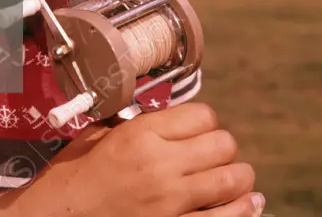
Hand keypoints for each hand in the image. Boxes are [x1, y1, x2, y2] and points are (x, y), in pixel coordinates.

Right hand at [12, 102, 264, 216]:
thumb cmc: (73, 177)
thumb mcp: (98, 137)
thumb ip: (136, 125)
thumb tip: (166, 121)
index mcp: (141, 134)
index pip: (203, 115)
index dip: (206, 121)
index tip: (200, 130)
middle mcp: (161, 165)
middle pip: (223, 144)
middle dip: (224, 147)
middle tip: (215, 154)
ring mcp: (171, 203)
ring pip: (233, 181)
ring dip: (239, 178)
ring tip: (238, 179)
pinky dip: (242, 211)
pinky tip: (248, 205)